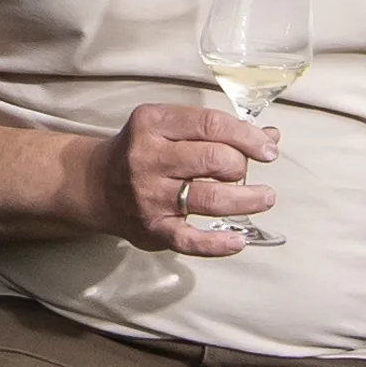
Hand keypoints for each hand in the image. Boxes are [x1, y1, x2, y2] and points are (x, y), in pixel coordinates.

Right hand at [101, 101, 278, 254]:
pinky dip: (218, 243)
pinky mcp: (152, 228)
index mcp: (153, 123)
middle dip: (242, 166)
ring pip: (210, 197)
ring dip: (247, 200)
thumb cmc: (142, 152)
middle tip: (247, 172)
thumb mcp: (170, 128)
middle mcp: (148, 158)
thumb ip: (217, 130)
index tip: (267, 147)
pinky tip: (238, 240)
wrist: (96, 185)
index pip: (211, 124)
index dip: (247, 136)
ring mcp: (149, 196)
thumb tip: (269, 137)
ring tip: (264, 198)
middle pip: (214, 159)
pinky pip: (190, 239)